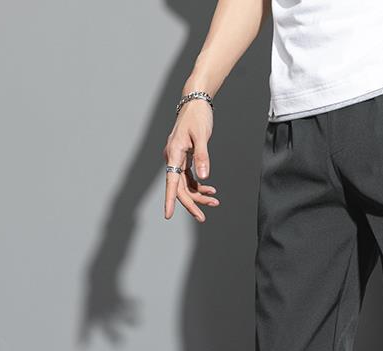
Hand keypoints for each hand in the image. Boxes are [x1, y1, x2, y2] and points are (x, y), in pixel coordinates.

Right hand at [162, 100, 219, 222]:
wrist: (196, 101)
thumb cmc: (198, 117)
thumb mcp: (202, 136)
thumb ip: (202, 157)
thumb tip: (203, 178)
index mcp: (174, 153)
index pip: (171, 182)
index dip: (170, 200)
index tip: (168, 215)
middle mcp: (173, 157)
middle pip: (179, 188)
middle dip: (192, 203)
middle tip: (203, 217)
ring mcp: (178, 158)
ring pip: (185, 184)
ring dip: (198, 195)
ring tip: (214, 201)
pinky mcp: (184, 157)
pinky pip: (188, 177)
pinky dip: (199, 185)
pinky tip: (210, 190)